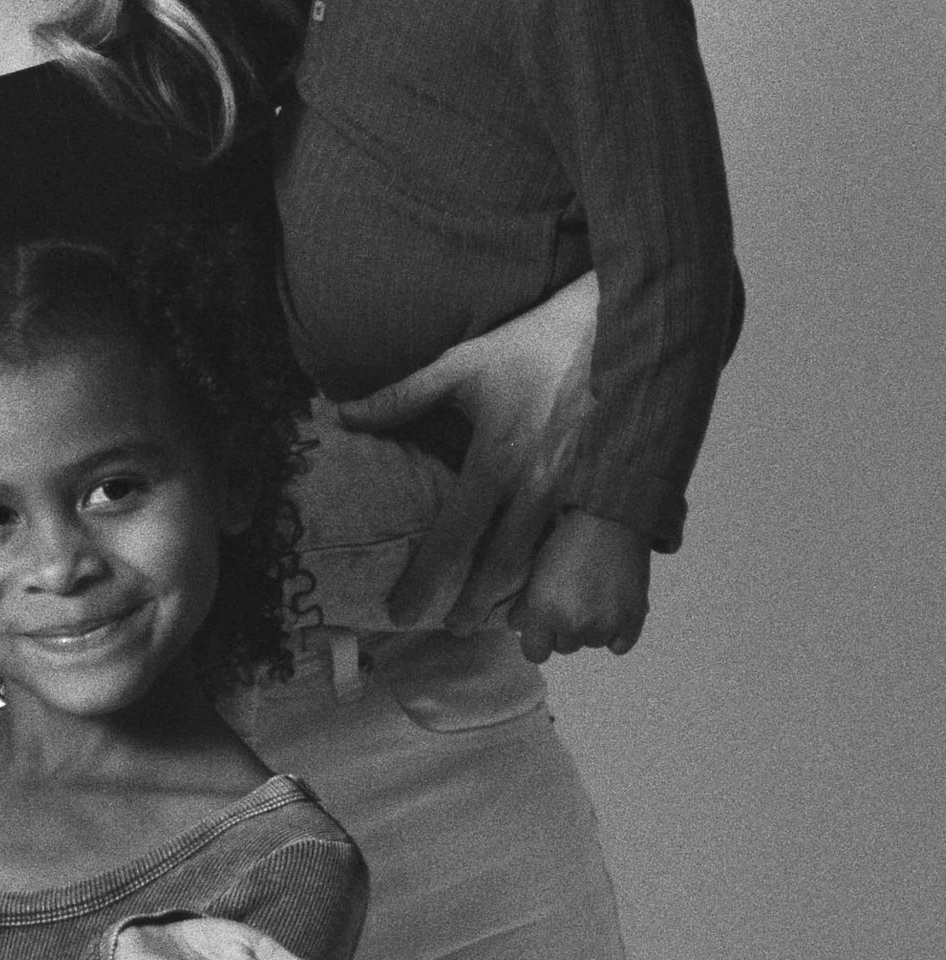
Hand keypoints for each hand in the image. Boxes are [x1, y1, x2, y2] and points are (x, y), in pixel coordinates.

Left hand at [335, 271, 598, 631]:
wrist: (616, 331)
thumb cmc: (532, 346)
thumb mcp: (462, 364)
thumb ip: (401, 396)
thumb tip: (343, 416)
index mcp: (495, 459)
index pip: (452, 536)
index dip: (424, 579)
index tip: (400, 610)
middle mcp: (535, 486)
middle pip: (499, 566)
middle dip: (472, 604)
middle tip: (450, 629)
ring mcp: (575, 493)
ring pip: (544, 565)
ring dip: (518, 600)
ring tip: (500, 624)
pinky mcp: (605, 490)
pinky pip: (580, 548)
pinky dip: (563, 577)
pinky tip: (550, 593)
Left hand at [514, 511, 650, 661]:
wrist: (610, 521)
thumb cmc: (569, 541)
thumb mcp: (537, 571)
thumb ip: (526, 606)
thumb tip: (518, 627)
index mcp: (544, 610)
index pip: (535, 653)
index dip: (539, 640)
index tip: (544, 628)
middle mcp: (574, 623)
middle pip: (564, 647)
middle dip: (565, 629)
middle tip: (574, 599)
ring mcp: (606, 624)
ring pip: (592, 643)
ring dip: (592, 628)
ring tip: (595, 597)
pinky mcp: (633, 620)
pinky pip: (619, 645)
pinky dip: (617, 632)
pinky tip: (613, 608)